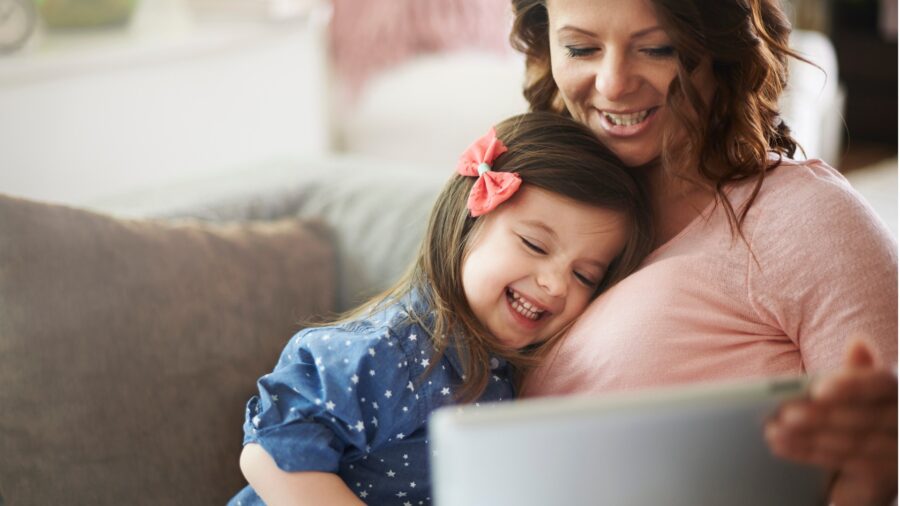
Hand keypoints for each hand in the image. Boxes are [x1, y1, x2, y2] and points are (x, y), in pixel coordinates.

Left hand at [765, 340, 896, 505]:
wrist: (862, 466)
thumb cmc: (853, 413)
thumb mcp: (852, 389)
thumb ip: (855, 371)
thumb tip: (859, 342)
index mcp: (898, 390)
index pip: (881, 383)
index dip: (851, 386)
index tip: (817, 389)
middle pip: (865, 419)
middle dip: (820, 416)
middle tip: (783, 412)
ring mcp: (899, 450)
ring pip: (855, 444)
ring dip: (810, 437)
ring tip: (773, 430)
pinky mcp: (885, 478)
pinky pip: (847, 463)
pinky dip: (810, 454)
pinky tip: (782, 446)